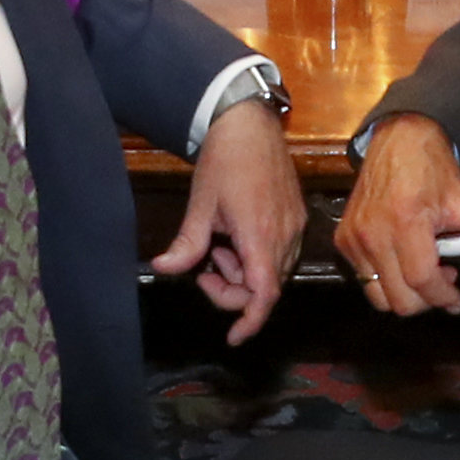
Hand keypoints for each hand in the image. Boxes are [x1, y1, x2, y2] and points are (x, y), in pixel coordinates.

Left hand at [148, 96, 304, 344]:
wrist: (249, 122)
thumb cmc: (224, 160)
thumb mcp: (199, 204)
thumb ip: (186, 244)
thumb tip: (162, 268)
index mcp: (259, 235)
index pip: (264, 294)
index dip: (250, 321)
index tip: (233, 337)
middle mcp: (284, 235)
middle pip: (266, 288)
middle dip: (234, 290)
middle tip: (205, 270)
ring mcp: (295, 226)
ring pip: (274, 272)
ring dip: (244, 273)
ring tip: (219, 246)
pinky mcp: (297, 217)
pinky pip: (281, 253)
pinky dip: (257, 258)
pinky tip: (236, 236)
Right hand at [337, 117, 459, 315]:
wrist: (399, 139)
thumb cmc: (430, 166)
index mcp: (405, 222)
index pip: (421, 281)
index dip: (443, 298)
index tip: (456, 301)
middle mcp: (374, 232)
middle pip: (397, 299)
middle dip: (425, 301)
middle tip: (443, 285)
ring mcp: (354, 237)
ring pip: (377, 294)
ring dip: (403, 292)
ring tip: (422, 272)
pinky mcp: (344, 238)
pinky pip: (363, 276)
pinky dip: (385, 277)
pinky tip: (404, 259)